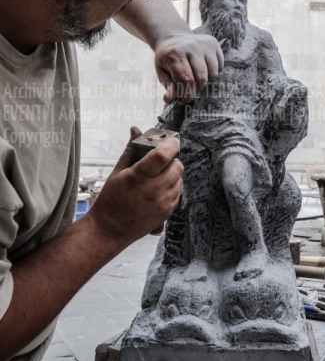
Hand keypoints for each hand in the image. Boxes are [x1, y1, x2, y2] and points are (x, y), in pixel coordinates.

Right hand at [88, 128, 182, 247]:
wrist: (109, 230)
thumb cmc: (110, 200)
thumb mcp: (117, 173)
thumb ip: (131, 150)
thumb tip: (135, 130)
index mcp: (139, 178)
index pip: (163, 155)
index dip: (171, 144)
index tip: (172, 140)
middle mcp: (154, 191)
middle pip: (177, 166)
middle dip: (172, 160)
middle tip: (161, 160)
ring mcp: (162, 203)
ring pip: (180, 180)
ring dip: (172, 174)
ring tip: (157, 177)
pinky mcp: (167, 213)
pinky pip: (178, 193)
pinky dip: (172, 188)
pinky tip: (158, 189)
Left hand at [154, 33, 223, 102]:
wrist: (173, 38)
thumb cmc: (167, 59)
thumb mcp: (162, 71)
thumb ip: (168, 85)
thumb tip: (170, 99)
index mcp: (175, 54)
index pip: (186, 80)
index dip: (187, 95)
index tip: (183, 101)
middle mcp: (191, 46)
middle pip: (201, 78)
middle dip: (196, 89)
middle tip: (190, 90)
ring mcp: (204, 44)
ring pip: (213, 73)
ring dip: (205, 81)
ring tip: (196, 78)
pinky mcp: (214, 43)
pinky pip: (220, 65)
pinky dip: (213, 72)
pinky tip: (204, 68)